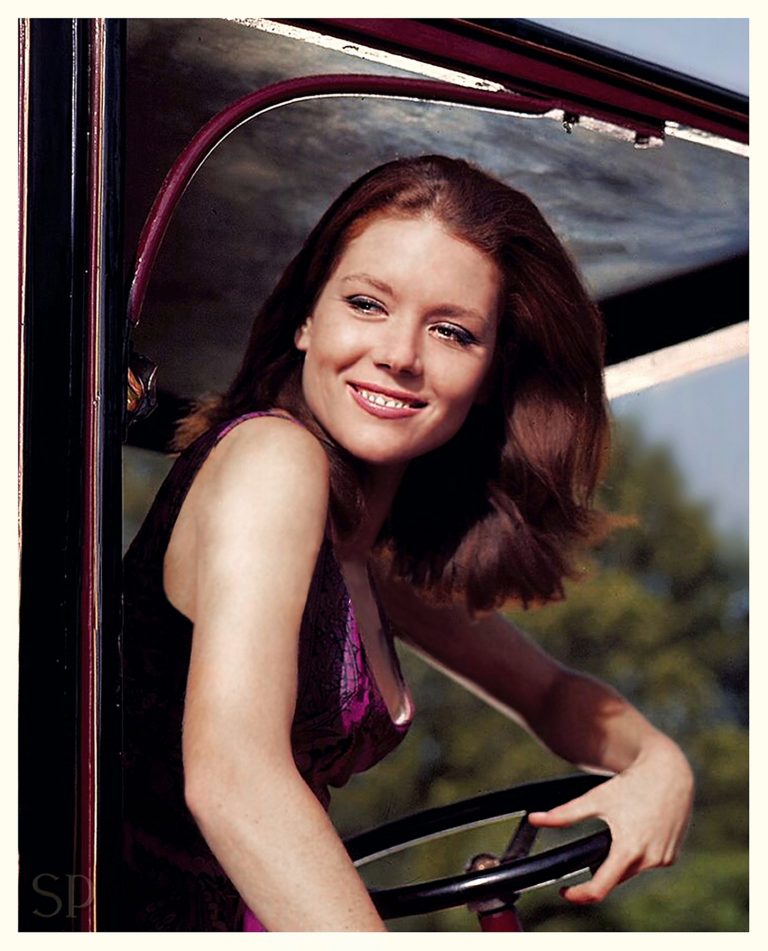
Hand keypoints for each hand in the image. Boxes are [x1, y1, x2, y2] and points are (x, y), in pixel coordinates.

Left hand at [527, 739, 693, 903]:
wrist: (669, 772)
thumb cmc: (632, 785)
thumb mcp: (596, 798)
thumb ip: (565, 814)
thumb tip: (535, 819)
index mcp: (628, 850)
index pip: (600, 888)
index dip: (579, 894)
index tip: (565, 891)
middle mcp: (649, 860)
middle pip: (614, 877)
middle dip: (600, 867)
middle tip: (592, 847)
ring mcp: (663, 860)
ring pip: (630, 870)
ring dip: (620, 859)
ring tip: (619, 831)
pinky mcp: (671, 856)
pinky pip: (646, 863)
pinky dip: (637, 854)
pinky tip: (636, 832)